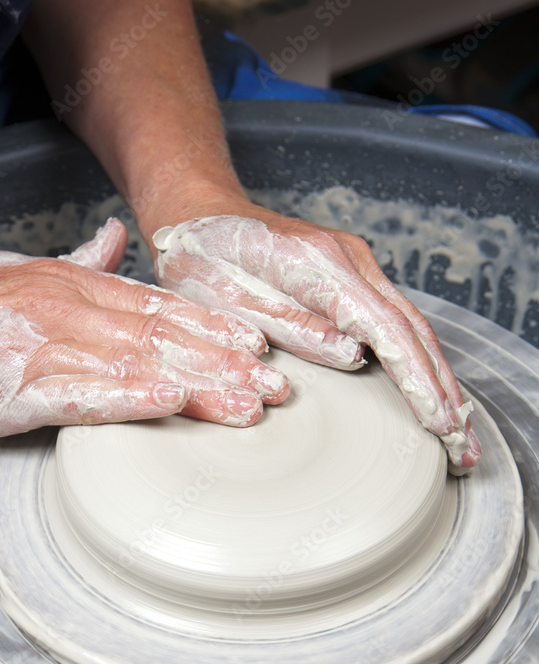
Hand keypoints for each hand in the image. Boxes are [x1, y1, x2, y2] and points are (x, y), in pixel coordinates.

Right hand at [0, 218, 289, 438]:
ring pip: (137, 363)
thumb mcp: (19, 274)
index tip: (259, 345)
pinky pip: (84, 392)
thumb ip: (75, 261)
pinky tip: (172, 401)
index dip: (213, 326)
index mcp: (71, 285)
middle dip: (226, 362)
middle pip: (163, 336)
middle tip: (279, 387)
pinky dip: (131, 396)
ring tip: (250, 405)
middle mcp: (68, 308)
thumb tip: (113, 238)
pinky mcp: (17, 387)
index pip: (158, 306)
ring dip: (200, 384)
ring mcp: (44, 345)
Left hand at [152, 208, 480, 473]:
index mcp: (320, 265)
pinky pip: (394, 321)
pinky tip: (428, 392)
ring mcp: (355, 265)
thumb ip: (293, 327)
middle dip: (443, 391)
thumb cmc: (203, 257)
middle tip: (464, 447)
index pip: (387, 331)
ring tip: (457, 433)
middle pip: (413, 331)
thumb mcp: (231, 298)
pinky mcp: (351, 276)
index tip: (441, 424)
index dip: (418, 381)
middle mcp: (350, 259)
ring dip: (438, 380)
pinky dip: (416, 361)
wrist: (199, 216)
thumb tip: (354, 355)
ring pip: (410, 327)